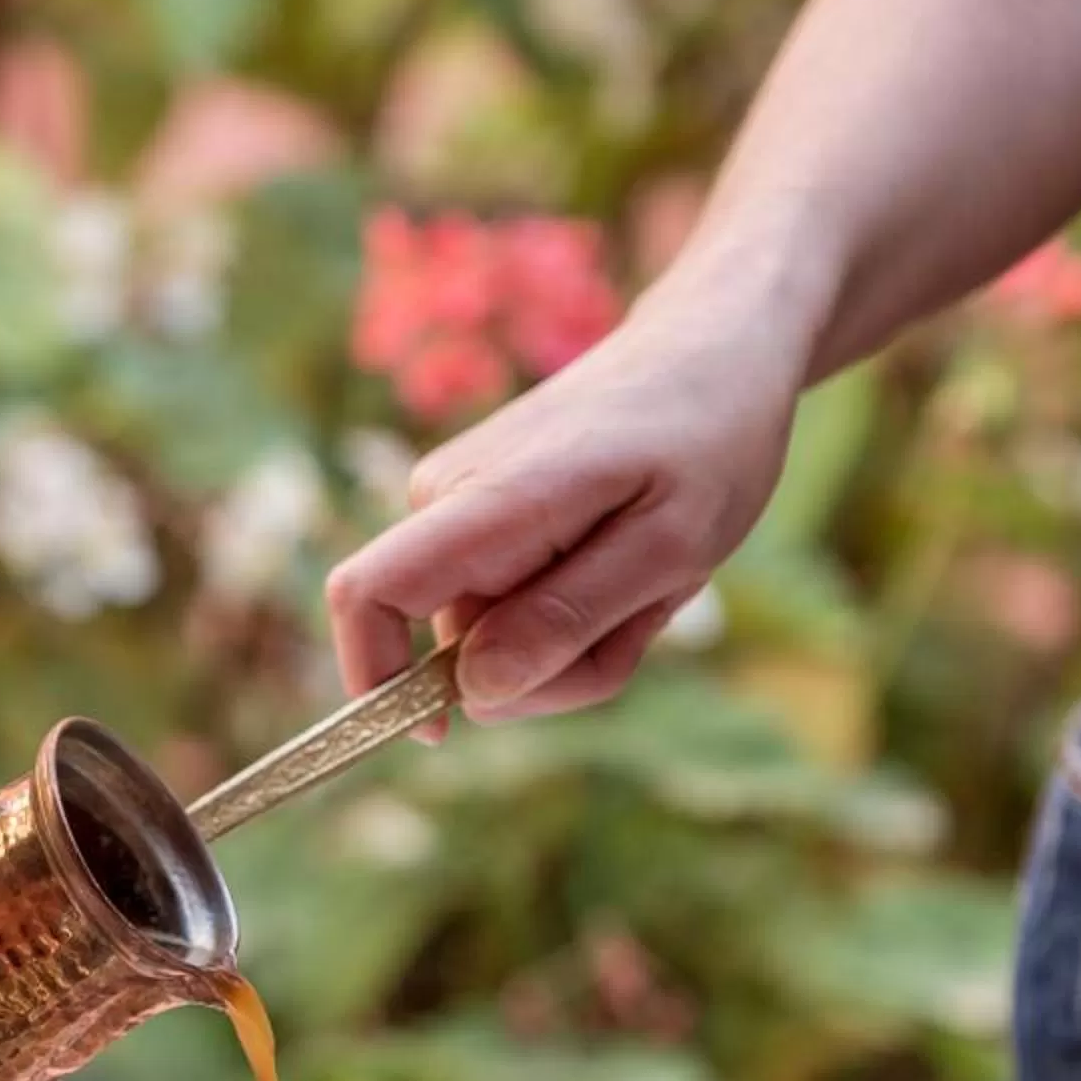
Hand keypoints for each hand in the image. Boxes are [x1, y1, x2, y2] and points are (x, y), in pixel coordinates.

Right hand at [324, 265, 809, 722]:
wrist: (712, 347)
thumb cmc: (707, 439)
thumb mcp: (672, 545)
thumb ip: (570, 618)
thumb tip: (472, 691)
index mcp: (488, 500)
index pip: (368, 594)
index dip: (377, 681)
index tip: (442, 733)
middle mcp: (445, 498)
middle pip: (454, 647)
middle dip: (551, 671)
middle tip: (648, 617)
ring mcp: (457, 504)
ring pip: (490, 637)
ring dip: (577, 640)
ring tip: (650, 577)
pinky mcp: (478, 515)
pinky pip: (509, 606)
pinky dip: (575, 611)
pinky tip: (629, 564)